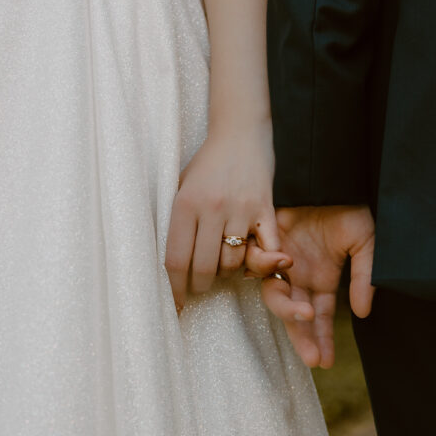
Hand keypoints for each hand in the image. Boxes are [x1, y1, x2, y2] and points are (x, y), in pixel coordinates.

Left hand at [165, 123, 282, 310]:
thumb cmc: (206, 164)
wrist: (240, 132)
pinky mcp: (265, 208)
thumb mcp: (180, 187)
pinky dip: (258, 264)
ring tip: (221, 267)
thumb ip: (176, 223)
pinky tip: (250, 264)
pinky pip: (265, 249)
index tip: (174, 302)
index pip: (176, 259)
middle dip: (200, 287)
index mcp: (185, 204)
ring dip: (226, 274)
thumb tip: (170, 268)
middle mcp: (212, 208)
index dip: (174, 288)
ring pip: (233, 263)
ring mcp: (241, 209)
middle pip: (204, 268)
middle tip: (199, 289)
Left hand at [259, 206, 375, 369]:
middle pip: (293, 312)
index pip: (318, 317)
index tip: (325, 362)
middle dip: (302, 336)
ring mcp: (281, 257)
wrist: (332, 172)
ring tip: (304, 312)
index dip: (320, 339)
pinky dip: (265, 265)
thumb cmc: (352, 205)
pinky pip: (256, 260)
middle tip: (312, 355)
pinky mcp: (266, 237)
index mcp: (321, 278)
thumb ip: (364, 277)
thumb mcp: (366, 243)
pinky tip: (285, 265)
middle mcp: (298, 273)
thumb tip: (363, 314)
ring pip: (274, 293)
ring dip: (287, 308)